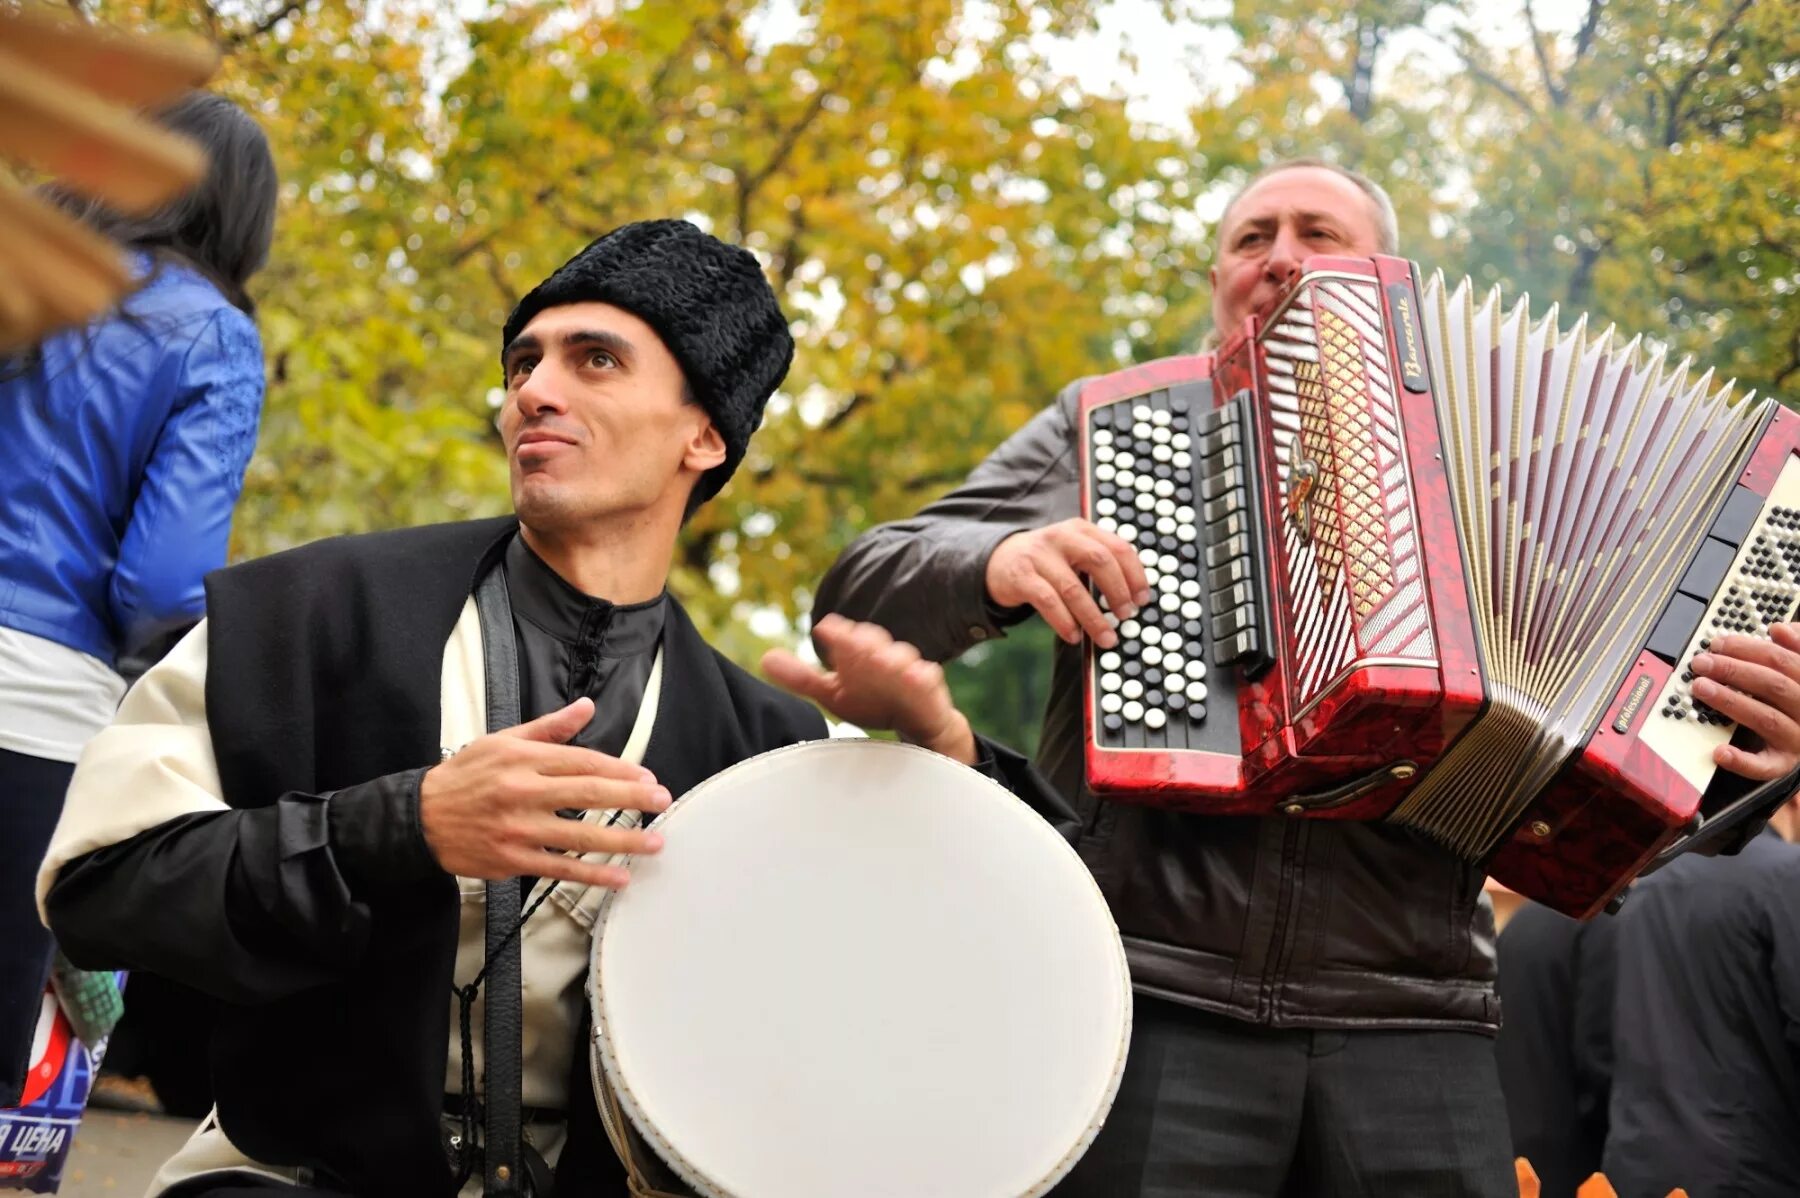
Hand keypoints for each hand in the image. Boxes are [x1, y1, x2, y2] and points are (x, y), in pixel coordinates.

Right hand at [418, 697, 670, 888]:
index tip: (647, 776)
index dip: (619, 769)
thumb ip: (550, 728)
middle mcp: (523, 792)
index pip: (582, 761)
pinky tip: (619, 877)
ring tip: (654, 842)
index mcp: (523, 759)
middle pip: (588, 793)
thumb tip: (587, 706)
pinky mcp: (513, 859)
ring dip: (622, 840)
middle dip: (631, 797)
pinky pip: (560, 869)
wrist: (420, 818)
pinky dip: (592, 874)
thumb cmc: (466, 776)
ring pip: (580, 835)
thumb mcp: (503, 741)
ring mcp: (518, 829)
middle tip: (663, 800)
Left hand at [762, 615, 976, 764]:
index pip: (846, 638)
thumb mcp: (833, 692)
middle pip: (873, 642)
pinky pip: (927, 680)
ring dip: (892, 657)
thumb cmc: (873, 700)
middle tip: (852, 642)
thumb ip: (802, 678)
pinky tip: (915, 677)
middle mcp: (883, 658)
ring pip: (901, 657)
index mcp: (858, 656)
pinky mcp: (929, 689)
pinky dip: (921, 677)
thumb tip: (765, 659)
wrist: (916, 720)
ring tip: (882, 661)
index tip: (825, 629)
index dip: (838, 634)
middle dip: (863, 641)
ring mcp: (907, 671)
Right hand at [984, 518, 1150, 648]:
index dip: (1135, 574)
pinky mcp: (1021, 577)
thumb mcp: (1073, 552)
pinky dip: (1064, 622)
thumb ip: (1099, 565)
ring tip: (1106, 638)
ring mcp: (1039, 556)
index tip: (1142, 599)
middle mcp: (1061, 537)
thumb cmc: (1046, 562)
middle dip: (1117, 592)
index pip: (1117, 547)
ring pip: (1073, 588)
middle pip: (1099, 560)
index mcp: (1080, 529)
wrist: (998, 561)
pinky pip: (1048, 601)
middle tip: (1125, 616)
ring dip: (1093, 618)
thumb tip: (1133, 599)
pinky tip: (1074, 636)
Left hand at [1689, 622, 1799, 780]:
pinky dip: (1741, 760)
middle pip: (1773, 686)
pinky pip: (1763, 766)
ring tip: (1701, 687)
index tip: (1718, 643)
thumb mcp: (1799, 668)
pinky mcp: (1783, 762)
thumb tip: (1779, 629)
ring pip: (1765, 718)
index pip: (1783, 660)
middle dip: (1733, 670)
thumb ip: (1794, 648)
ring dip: (1731, 701)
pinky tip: (1720, 751)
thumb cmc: (1795, 697)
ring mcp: (1797, 738)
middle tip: (1702, 663)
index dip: (1748, 648)